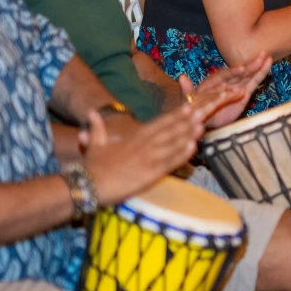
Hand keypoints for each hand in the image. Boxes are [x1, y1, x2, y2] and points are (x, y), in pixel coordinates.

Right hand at [78, 103, 203, 205]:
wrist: (89, 184)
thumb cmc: (92, 166)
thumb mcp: (94, 143)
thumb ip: (97, 128)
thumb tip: (92, 112)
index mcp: (133, 137)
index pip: (158, 124)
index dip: (174, 116)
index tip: (188, 107)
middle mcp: (144, 145)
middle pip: (169, 131)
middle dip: (186, 121)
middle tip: (202, 111)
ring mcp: (148, 158)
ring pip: (172, 144)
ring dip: (188, 135)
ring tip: (202, 126)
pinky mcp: (150, 173)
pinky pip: (170, 162)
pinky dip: (182, 154)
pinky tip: (193, 147)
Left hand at [182, 54, 271, 128]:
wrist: (204, 117)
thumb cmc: (196, 107)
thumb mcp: (190, 100)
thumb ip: (188, 90)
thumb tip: (181, 77)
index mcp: (213, 82)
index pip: (224, 76)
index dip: (232, 72)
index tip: (241, 69)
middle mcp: (226, 81)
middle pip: (239, 73)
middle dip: (249, 66)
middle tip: (260, 58)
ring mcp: (236, 85)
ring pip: (248, 75)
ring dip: (257, 66)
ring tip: (267, 57)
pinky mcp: (244, 92)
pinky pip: (254, 82)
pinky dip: (261, 73)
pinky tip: (268, 63)